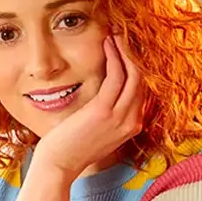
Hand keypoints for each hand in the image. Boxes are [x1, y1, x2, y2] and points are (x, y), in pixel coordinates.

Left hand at [33, 35, 144, 177]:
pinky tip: (107, 45)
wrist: (59, 164)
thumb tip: (108, 95)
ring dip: (125, 51)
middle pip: (142, 80)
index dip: (136, 67)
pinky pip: (116, 76)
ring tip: (115, 36)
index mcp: (132, 126)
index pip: (142, 90)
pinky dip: (114, 57)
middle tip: (123, 37)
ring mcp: (120, 117)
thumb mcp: (99, 132)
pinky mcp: (104, 111)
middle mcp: (132, 122)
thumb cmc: (73, 148)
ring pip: (134, 75)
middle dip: (134, 55)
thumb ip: (110, 115)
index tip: (126, 51)